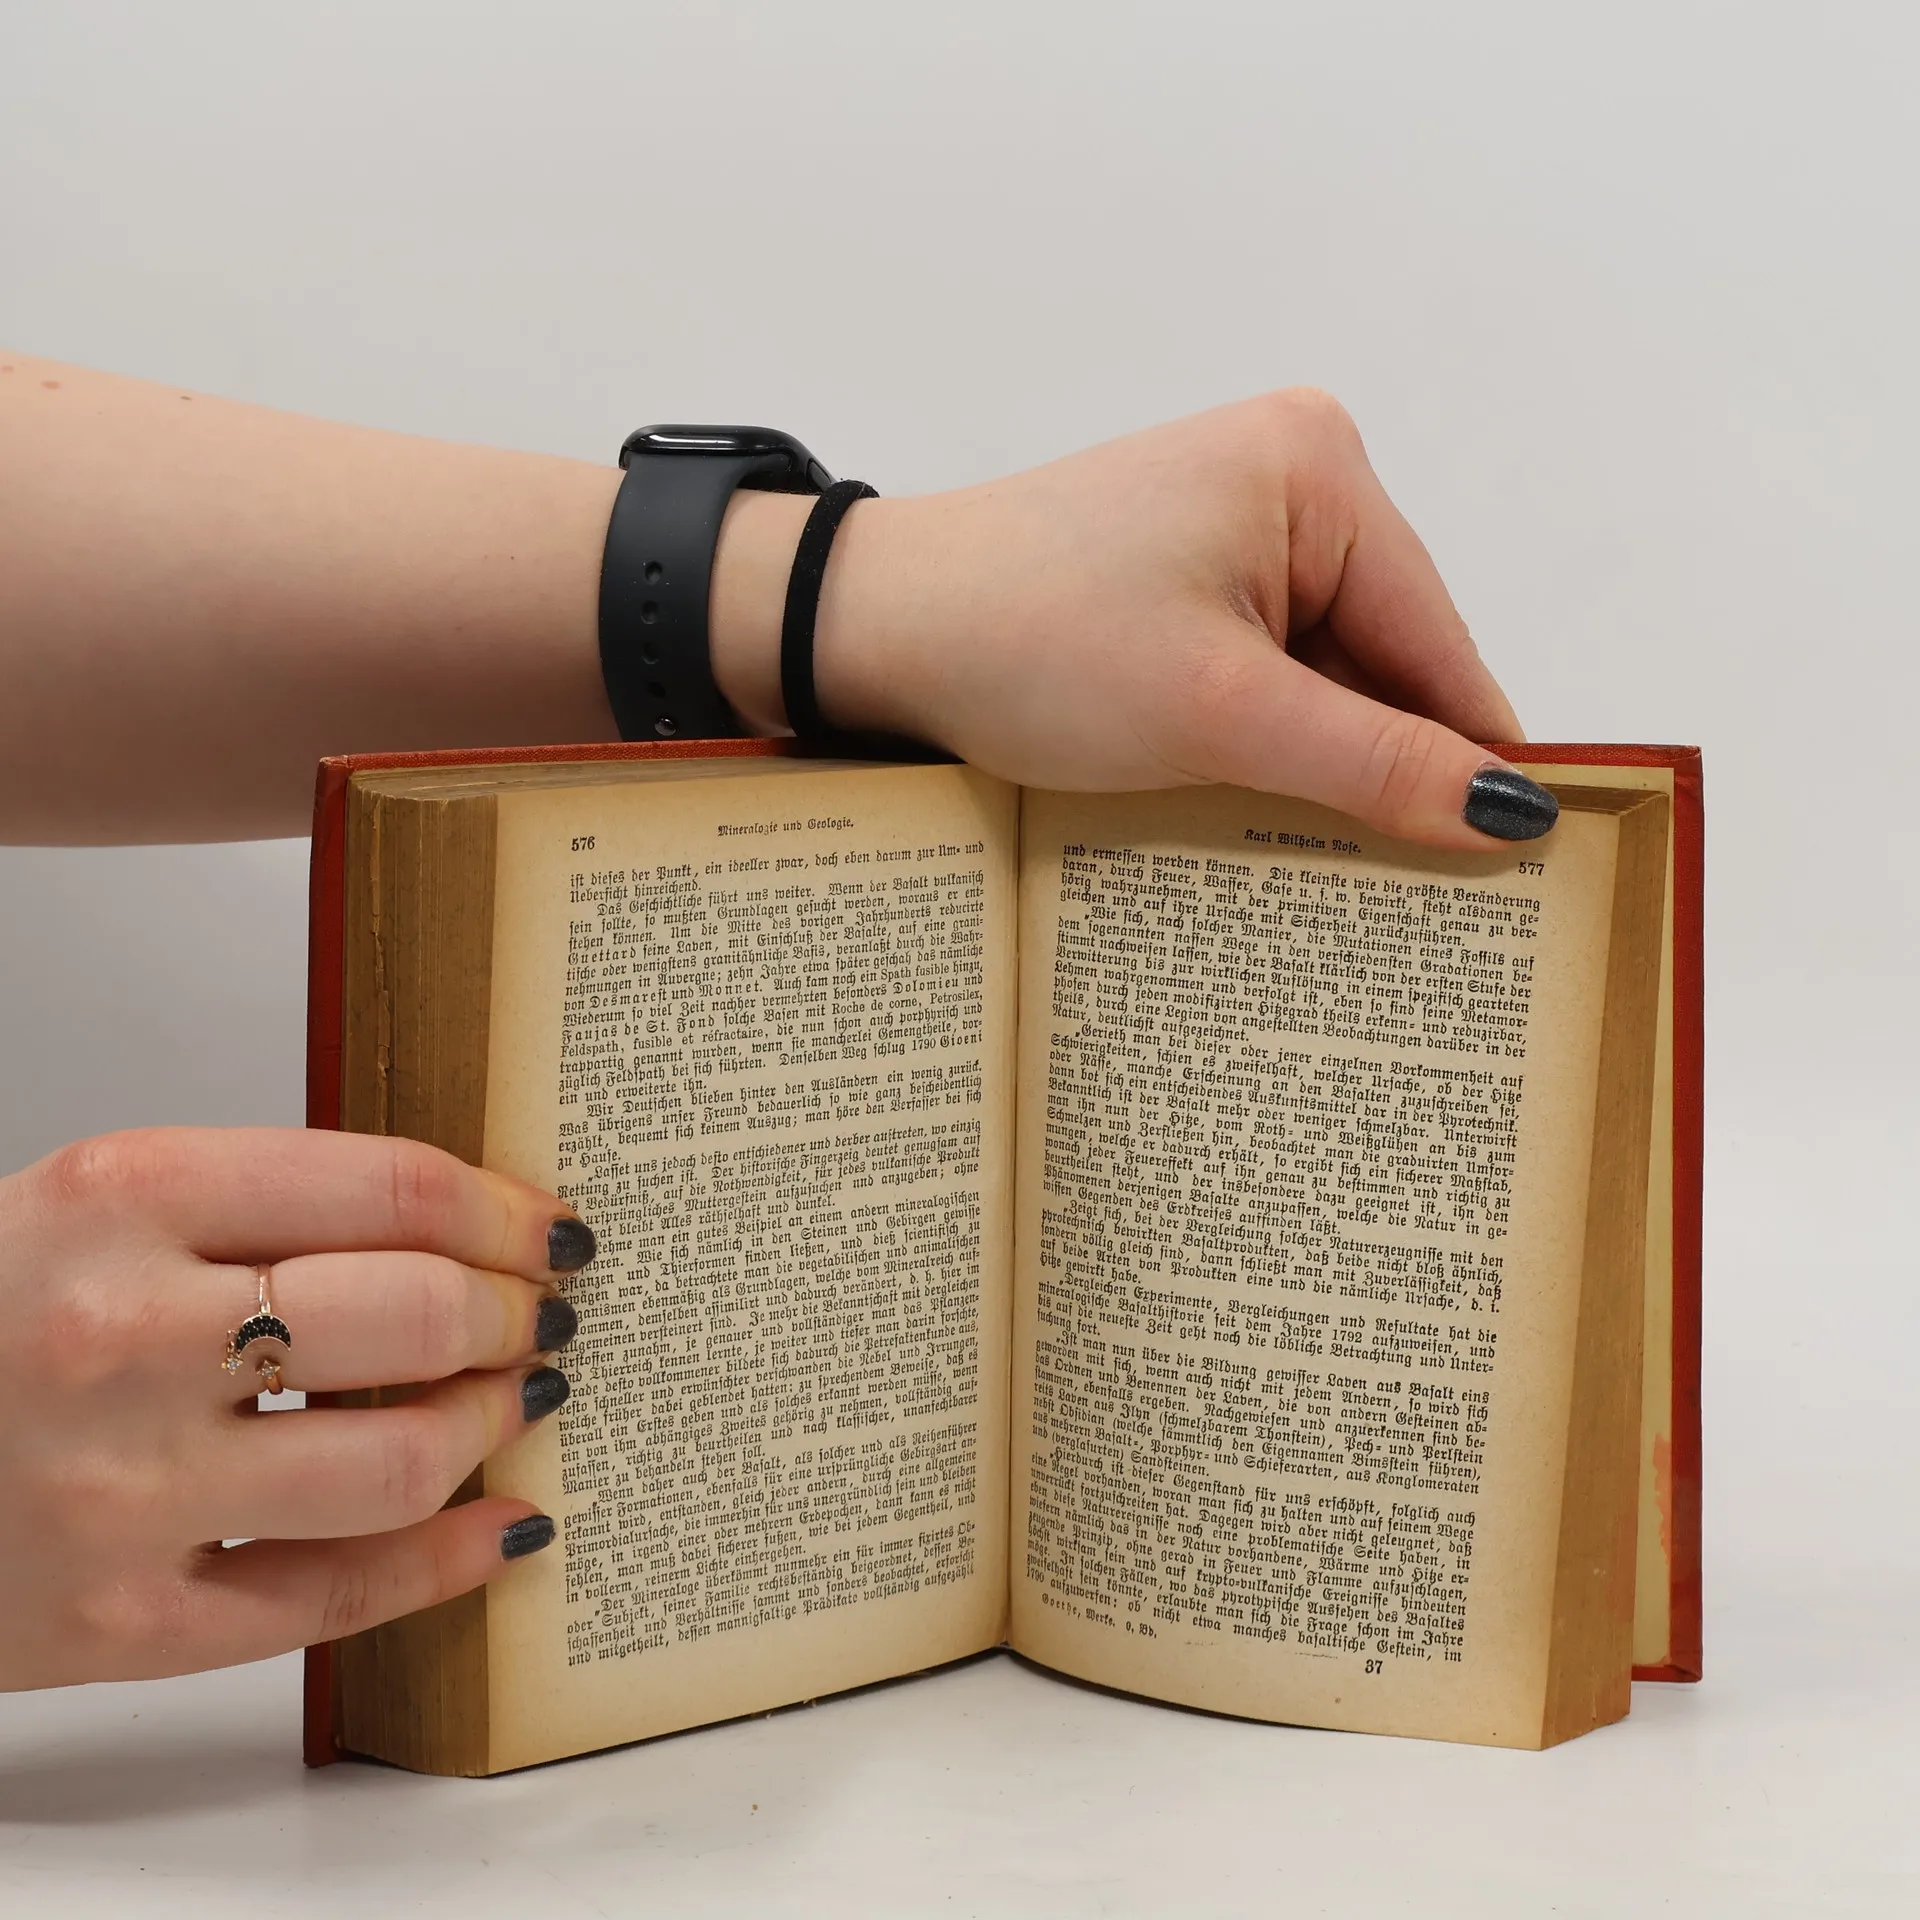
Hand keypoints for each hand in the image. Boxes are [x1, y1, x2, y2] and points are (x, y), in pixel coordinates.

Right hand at [0, 1126, 592, 1688]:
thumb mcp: (98, 1204)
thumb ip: (266, 1204)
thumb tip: (466, 1228)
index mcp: (121, 1198)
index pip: (390, 1190)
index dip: (504, 1212)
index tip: (546, 1227)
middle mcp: (120, 1337)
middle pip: (414, 1318)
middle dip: (514, 1315)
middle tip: (541, 1314)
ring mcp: (120, 1493)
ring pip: (395, 1465)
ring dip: (492, 1426)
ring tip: (516, 1399)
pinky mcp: (118, 1626)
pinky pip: (335, 1599)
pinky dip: (449, 1562)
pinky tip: (504, 1525)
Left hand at [718, 390, 1548, 848]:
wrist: (874, 629)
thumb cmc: (1030, 642)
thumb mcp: (1220, 716)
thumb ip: (1374, 764)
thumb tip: (1511, 815)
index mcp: (1319, 471)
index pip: (1439, 644)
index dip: (1473, 761)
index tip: (1518, 870)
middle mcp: (1291, 476)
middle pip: (1387, 660)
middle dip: (1385, 766)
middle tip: (1416, 900)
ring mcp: (1234, 522)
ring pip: (1325, 674)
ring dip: (1319, 761)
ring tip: (1325, 867)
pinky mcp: (1186, 569)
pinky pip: (1265, 667)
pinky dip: (1266, 739)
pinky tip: (1254, 808)